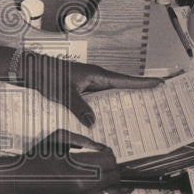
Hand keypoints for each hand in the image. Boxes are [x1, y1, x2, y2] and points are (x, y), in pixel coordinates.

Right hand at [0, 130, 129, 193]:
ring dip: (113, 183)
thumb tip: (99, 148)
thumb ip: (83, 140)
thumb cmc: (35, 160)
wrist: (19, 181)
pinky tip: (98, 185)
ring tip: (108, 176)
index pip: (110, 162)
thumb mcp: (59, 139)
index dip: (109, 154)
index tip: (103, 151)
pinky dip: (103, 193)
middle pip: (114, 177)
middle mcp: (83, 188)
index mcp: (79, 169)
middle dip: (112, 167)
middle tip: (104, 161)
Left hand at [17, 53, 162, 126]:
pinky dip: (104, 108)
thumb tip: (94, 122)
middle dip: (137, 94)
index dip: (142, 83)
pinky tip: (106, 119)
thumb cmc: (48, 76)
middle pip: (121, 88)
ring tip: (135, 115)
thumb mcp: (65, 94)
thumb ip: (80, 108)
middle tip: (154, 102)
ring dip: (120, 103)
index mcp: (96, 75)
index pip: (124, 80)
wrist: (33, 70)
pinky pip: (98, 100)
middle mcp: (96, 78)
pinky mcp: (82, 90)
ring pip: (110, 95)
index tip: (159, 83)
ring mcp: (89, 84)